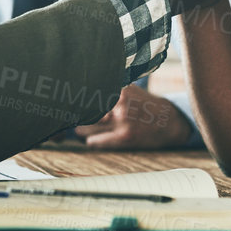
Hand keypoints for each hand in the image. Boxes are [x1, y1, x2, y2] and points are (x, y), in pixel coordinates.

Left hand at [72, 86, 192, 149]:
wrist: (168, 122)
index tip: (62, 102)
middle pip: (83, 111)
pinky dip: (91, 141)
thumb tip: (76, 88)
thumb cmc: (144, 104)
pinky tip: (92, 139)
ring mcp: (121, 121)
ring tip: (81, 129)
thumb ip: (107, 88)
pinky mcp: (123, 138)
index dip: (71, 100)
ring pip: (86, 127)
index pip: (85, 94)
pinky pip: (94, 141)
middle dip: (75, 116)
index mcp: (118, 89)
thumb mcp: (128, 89)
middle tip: (68, 117)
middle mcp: (118, 103)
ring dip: (81, 129)